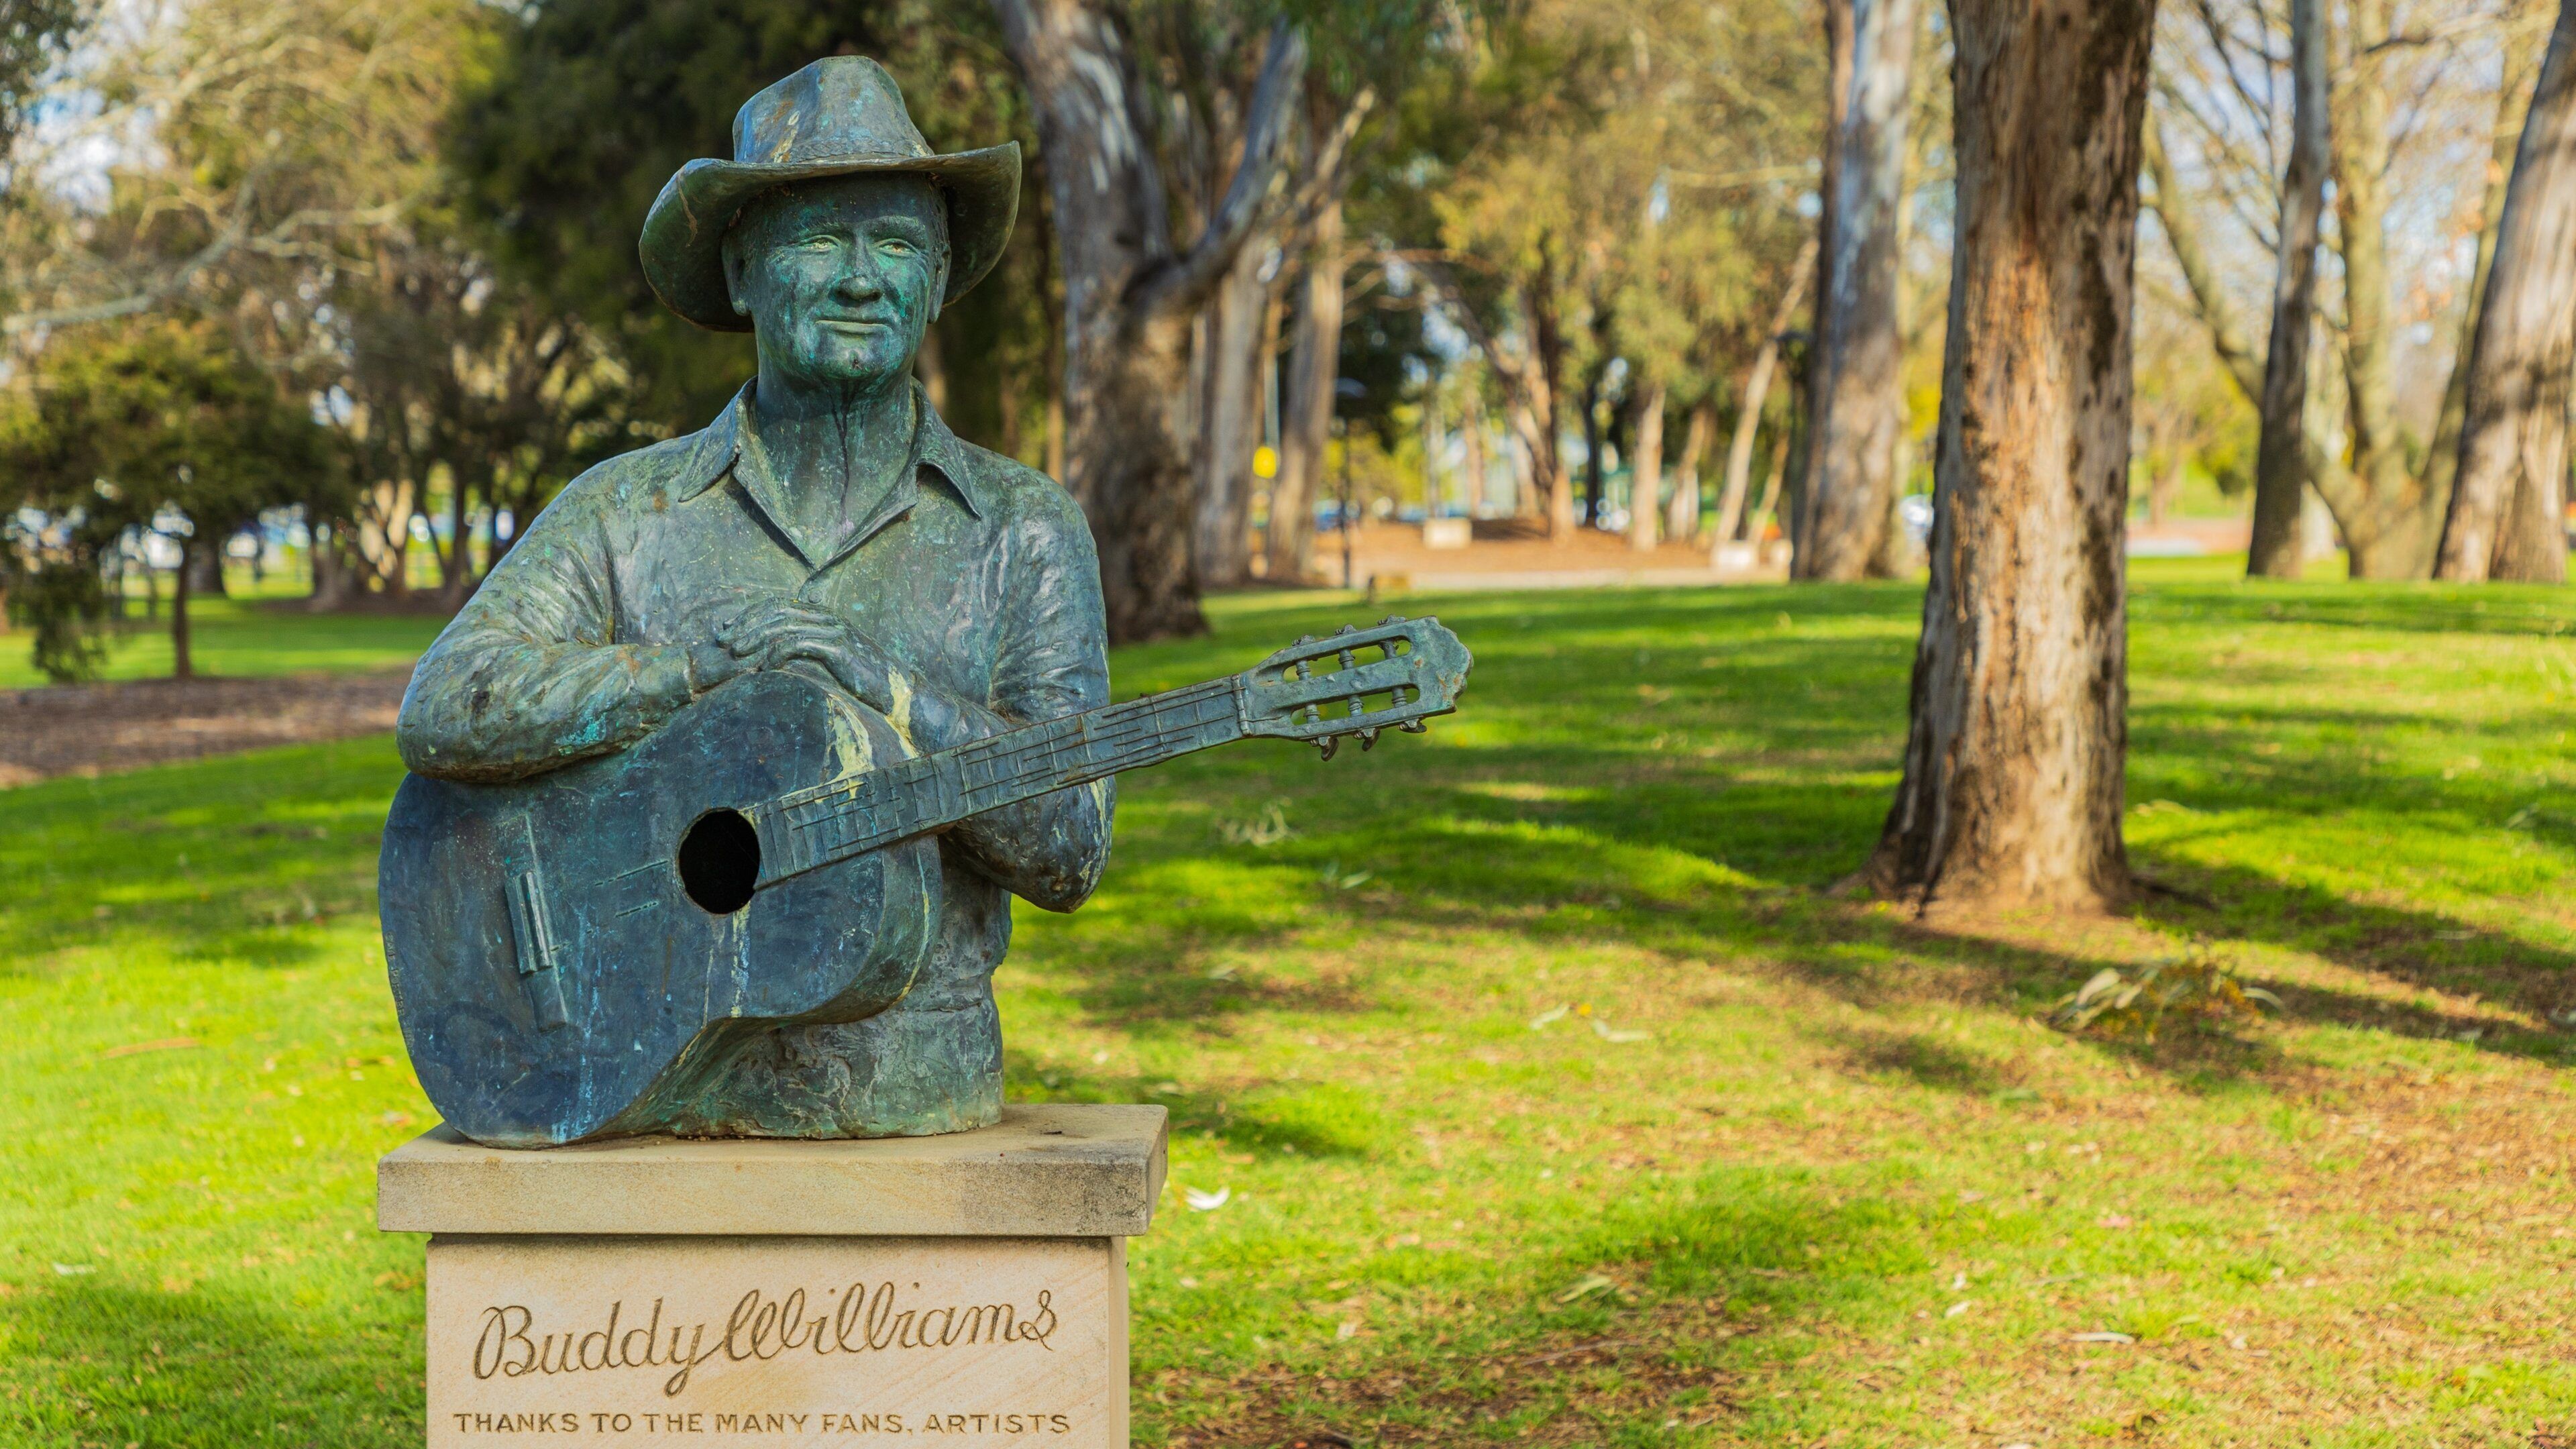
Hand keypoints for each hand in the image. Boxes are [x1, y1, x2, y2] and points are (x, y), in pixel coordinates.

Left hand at [694, 596, 896, 713]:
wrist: (894, 688)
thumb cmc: (860, 677)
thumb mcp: (829, 658)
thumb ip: (805, 648)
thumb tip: (772, 653)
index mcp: (822, 614)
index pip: (777, 603)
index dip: (749, 614)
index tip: (726, 630)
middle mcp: (826, 616)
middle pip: (776, 609)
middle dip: (746, 624)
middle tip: (723, 641)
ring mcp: (834, 630)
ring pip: (784, 624)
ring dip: (756, 638)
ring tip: (737, 653)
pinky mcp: (838, 648)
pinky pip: (800, 643)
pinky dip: (777, 653)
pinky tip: (764, 667)